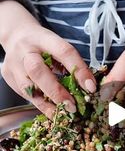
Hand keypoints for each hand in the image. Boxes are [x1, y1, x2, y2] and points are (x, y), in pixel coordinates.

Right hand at [0, 1, 95, 117]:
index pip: (63, 51)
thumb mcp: (57, 45)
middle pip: (38, 71)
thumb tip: (88, 87)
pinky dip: (41, 105)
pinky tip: (52, 111)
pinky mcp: (8, 77)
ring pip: (28, 88)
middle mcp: (25, 50)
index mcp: (43, 38)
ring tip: (63, 114)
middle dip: (57, 91)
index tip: (91, 87)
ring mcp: (14, 64)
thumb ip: (71, 63)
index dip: (79, 70)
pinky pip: (25, 95)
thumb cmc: (43, 44)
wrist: (16, 37)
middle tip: (72, 106)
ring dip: (48, 104)